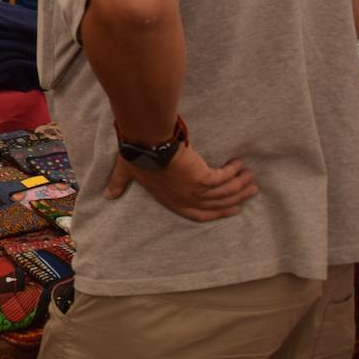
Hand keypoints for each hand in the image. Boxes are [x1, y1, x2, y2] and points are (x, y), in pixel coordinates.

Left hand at [104, 144, 256, 221]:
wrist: (147, 145)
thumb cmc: (136, 157)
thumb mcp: (126, 173)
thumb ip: (119, 184)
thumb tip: (107, 195)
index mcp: (171, 201)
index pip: (198, 213)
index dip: (216, 213)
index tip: (231, 209)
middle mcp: (186, 198)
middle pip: (217, 204)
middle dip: (235, 199)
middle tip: (250, 192)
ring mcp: (196, 190)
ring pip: (225, 191)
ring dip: (240, 185)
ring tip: (250, 178)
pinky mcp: (204, 177)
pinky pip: (225, 178)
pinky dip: (234, 172)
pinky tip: (240, 165)